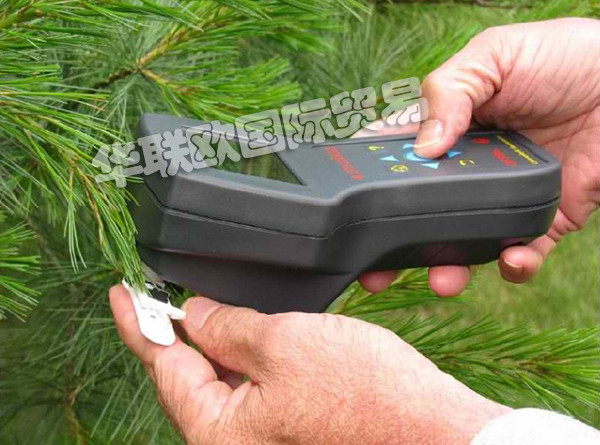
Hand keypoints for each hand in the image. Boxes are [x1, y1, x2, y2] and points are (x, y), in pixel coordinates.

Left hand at [110, 285, 508, 444]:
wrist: (432, 429)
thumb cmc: (366, 396)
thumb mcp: (284, 343)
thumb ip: (228, 327)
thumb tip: (196, 315)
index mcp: (219, 432)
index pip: (161, 365)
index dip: (138, 322)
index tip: (121, 292)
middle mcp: (236, 441)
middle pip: (188, 375)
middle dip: (178, 329)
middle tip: (165, 290)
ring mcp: (264, 434)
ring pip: (222, 378)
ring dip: (216, 339)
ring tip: (208, 305)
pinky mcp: (290, 423)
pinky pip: (251, 385)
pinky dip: (245, 353)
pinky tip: (252, 329)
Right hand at [357, 18, 599, 296]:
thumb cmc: (563, 56)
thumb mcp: (494, 56)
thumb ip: (450, 93)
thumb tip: (425, 148)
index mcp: (450, 126)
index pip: (398, 156)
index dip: (370, 180)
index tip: (347, 205)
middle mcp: (470, 167)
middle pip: (423, 210)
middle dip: (395, 241)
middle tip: (375, 269)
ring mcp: (504, 194)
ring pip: (465, 240)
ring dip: (448, 265)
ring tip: (441, 279)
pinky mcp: (544, 216)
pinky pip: (524, 250)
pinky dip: (515, 264)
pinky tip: (512, 258)